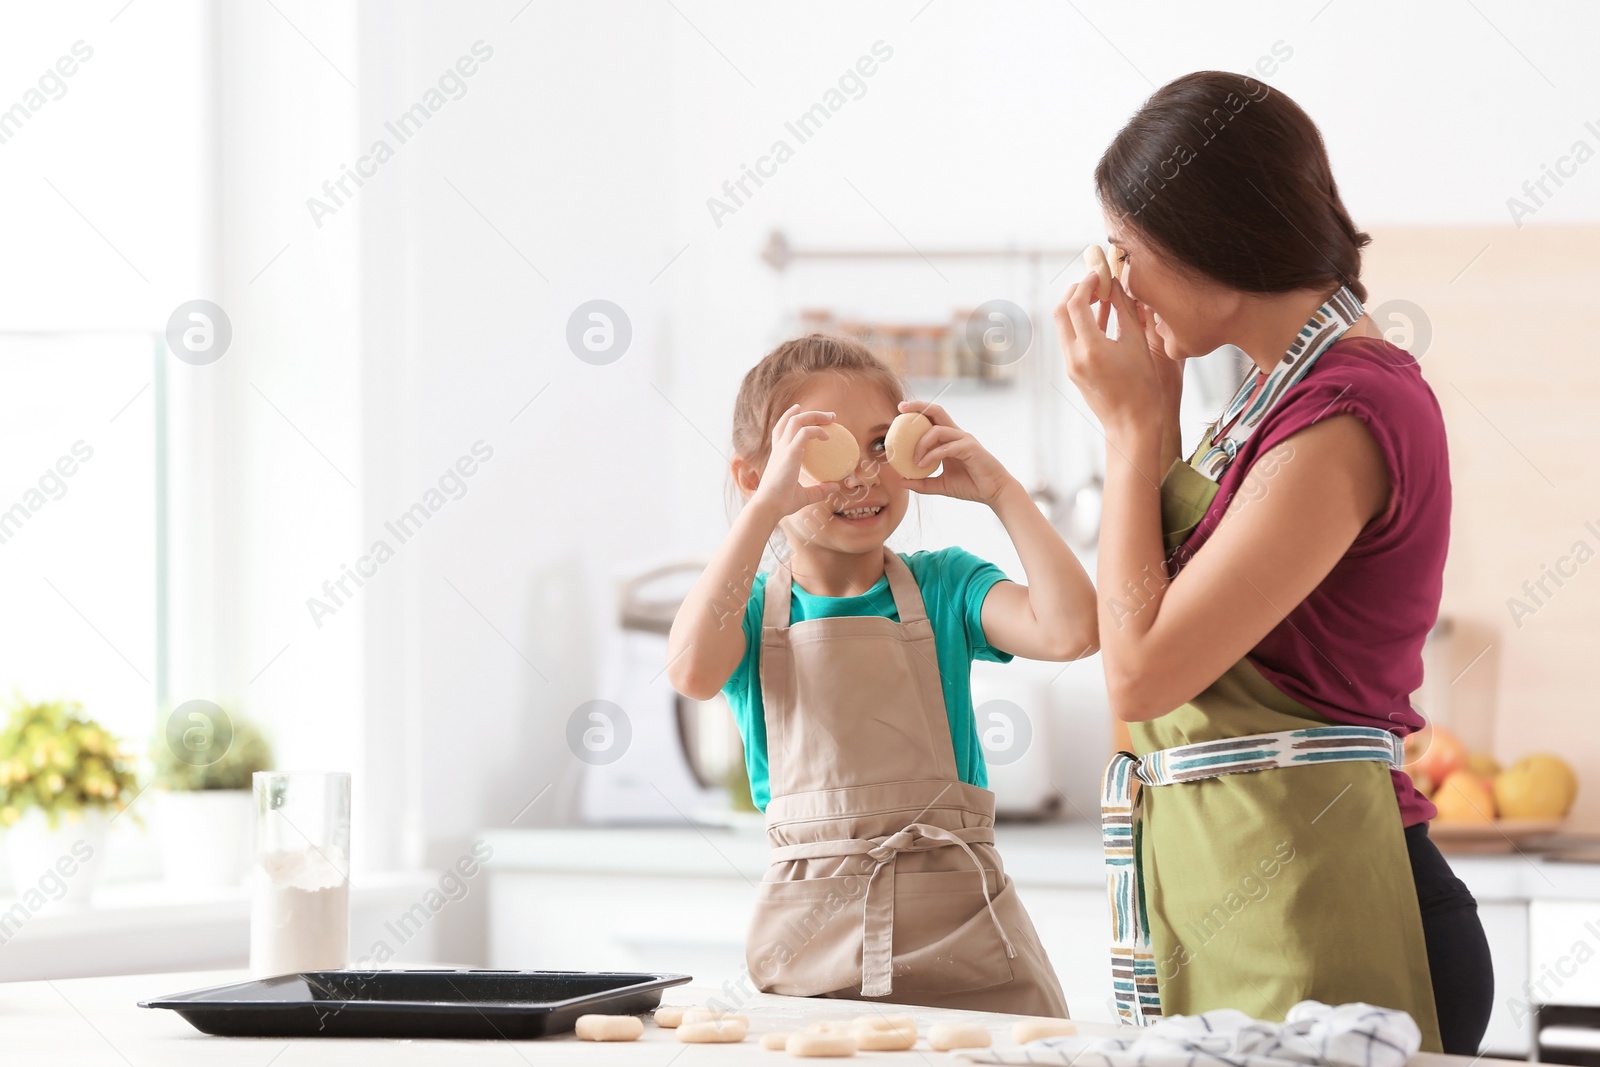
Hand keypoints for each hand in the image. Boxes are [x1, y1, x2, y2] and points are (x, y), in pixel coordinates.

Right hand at [747, 405, 844, 519]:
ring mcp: (783, 449)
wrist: (769, 507)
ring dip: (815, 416)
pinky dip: (817, 430)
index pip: (781, 430)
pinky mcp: (790, 453)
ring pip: (797, 421)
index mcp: (778, 455)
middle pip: (791, 420)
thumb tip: (836, 487)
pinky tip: (827, 437)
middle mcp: (779, 448)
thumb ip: (819, 490)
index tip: (801, 411)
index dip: (789, 418)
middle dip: (809, 413)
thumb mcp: (804, 496)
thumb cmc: (782, 503)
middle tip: (829, 416)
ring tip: (831, 418)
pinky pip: (805, 433)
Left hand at [897, 400, 1016, 505]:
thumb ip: (921, 483)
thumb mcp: (940, 485)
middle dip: (918, 407)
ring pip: (937, 430)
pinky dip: (932, 454)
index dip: (917, 412)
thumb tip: (900, 481)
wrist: (994, 493)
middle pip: (936, 411)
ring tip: (913, 460)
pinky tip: (922, 465)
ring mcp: (964, 439)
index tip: (899, 412)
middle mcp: (956, 434)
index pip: (932, 419)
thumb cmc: (970, 486)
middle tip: (900, 409)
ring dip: (921, 443)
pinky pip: (946, 447)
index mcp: (949, 439)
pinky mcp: (970, 448)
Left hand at [1056, 271, 1180, 437]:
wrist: (1131, 423)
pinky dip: (1081, 323)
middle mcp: (1074, 356)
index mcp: (1090, 348)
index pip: (1076, 303)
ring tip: (1101, 296)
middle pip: (1061, 311)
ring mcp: (1070, 365)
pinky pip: (1071, 339)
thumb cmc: (1142, 385)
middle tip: (1096, 283)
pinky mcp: (1073, 370)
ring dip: (1077, 306)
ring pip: (1063, 325)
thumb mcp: (1137, 342)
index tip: (1100, 274)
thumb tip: (1117, 284)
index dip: (1087, 283)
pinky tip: (1101, 315)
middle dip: (1075, 291)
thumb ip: (1125, 310)